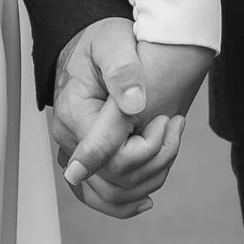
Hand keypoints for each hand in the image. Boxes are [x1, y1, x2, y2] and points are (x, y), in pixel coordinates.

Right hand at [49, 18, 211, 218]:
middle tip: (174, 122)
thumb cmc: (107, 41)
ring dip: (151, 176)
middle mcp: (68, 139)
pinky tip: (146, 199)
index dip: (146, 147)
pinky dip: (125, 202)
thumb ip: (123, 71)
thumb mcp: (114, 42)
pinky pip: (100, 196)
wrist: (99, 48)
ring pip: (111, 193)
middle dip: (156, 159)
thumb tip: (133, 105)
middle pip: (114, 179)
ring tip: (170, 137)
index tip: (167, 119)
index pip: (109, 155)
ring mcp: (74, 154)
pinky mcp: (87, 161)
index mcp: (74, 113)